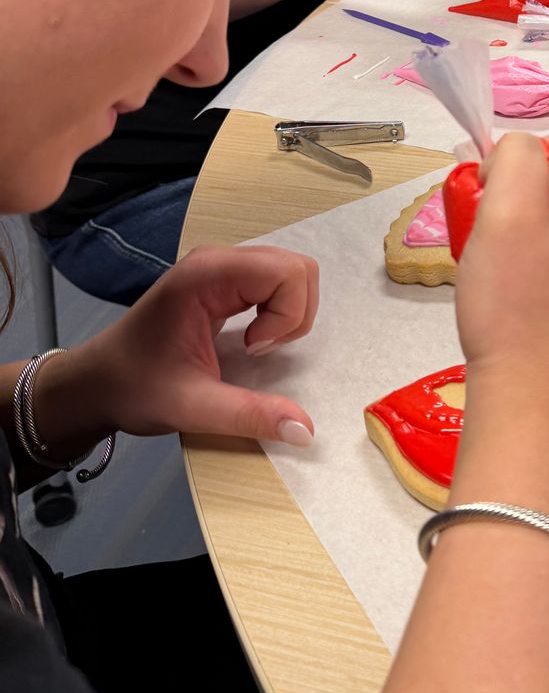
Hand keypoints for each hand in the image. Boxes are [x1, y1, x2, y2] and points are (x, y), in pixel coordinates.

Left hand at [72, 246, 319, 447]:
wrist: (97, 382)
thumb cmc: (135, 387)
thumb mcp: (193, 407)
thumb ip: (251, 415)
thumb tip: (307, 432)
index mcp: (206, 276)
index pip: (287, 272)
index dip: (286, 315)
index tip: (253, 350)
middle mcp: (217, 260)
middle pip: (295, 268)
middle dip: (294, 313)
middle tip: (259, 349)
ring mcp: (220, 266)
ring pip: (290, 272)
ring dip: (289, 312)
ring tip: (256, 344)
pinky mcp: (223, 279)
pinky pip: (274, 280)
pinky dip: (279, 310)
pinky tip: (252, 336)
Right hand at [454, 132, 548, 415]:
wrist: (526, 401)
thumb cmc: (515, 312)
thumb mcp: (507, 215)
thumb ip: (516, 159)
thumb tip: (518, 150)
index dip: (518, 165)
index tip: (492, 205)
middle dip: (518, 201)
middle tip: (492, 241)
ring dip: (519, 233)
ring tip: (497, 269)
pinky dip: (529, 263)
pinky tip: (510, 291)